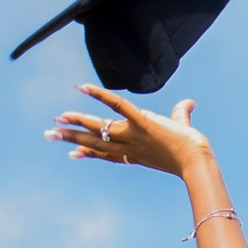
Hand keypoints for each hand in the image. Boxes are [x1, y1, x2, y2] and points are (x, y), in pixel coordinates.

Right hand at [49, 86, 211, 181]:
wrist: (197, 161)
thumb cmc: (192, 149)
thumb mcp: (182, 129)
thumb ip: (182, 114)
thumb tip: (190, 102)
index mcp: (135, 152)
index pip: (108, 154)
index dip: (89, 153)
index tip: (73, 153)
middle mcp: (129, 146)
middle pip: (94, 142)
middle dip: (71, 138)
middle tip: (50, 134)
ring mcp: (133, 134)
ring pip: (98, 128)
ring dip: (76, 122)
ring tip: (57, 119)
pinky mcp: (141, 122)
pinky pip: (117, 107)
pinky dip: (100, 95)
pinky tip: (84, 87)